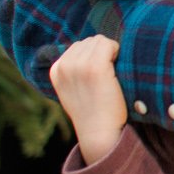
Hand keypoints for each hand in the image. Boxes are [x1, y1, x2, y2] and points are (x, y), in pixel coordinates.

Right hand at [50, 35, 128, 163]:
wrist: (99, 133)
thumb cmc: (92, 112)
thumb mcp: (73, 90)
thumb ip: (74, 70)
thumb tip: (87, 48)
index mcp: (56, 70)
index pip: (78, 46)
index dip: (93, 57)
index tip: (97, 78)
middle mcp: (64, 66)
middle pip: (89, 41)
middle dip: (101, 53)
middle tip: (106, 77)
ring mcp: (79, 66)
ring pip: (99, 41)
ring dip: (110, 53)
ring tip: (111, 76)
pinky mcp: (95, 67)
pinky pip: (109, 45)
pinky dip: (117, 53)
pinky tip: (118, 70)